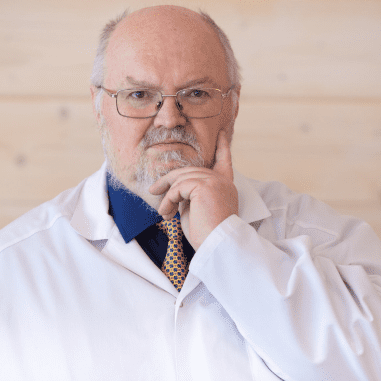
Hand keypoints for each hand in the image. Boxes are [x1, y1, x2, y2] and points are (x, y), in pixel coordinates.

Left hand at [149, 130, 238, 249]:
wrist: (217, 246)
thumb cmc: (207, 234)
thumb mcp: (197, 209)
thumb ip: (191, 194)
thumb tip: (175, 189)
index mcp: (225, 185)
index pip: (224, 161)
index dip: (222, 147)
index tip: (221, 134)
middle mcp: (223, 181)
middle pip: (190, 170)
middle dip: (170, 180)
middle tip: (154, 190)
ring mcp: (214, 181)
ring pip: (182, 177)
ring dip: (167, 195)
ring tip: (163, 212)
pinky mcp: (204, 186)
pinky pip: (178, 188)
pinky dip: (168, 200)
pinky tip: (167, 214)